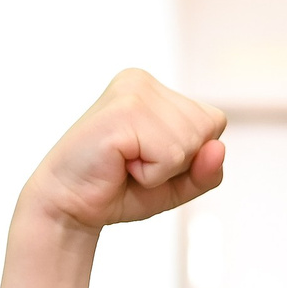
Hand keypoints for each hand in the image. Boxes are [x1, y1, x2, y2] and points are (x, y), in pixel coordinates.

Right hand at [24, 68, 227, 231]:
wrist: (69, 206)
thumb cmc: (119, 189)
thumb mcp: (177, 184)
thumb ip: (207, 170)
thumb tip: (218, 148)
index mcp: (155, 89)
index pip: (214, 122)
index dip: (190, 156)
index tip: (148, 159)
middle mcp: (143, 81)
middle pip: (207, 130)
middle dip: (178, 163)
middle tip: (134, 165)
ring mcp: (132, 92)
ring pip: (191, 143)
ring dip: (162, 170)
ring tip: (126, 164)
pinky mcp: (123, 112)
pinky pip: (171, 155)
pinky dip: (150, 174)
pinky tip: (120, 165)